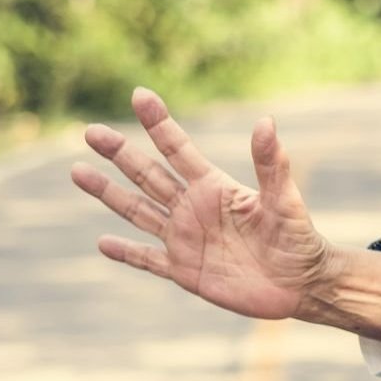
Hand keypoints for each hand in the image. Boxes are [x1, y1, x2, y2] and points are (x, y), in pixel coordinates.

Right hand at [73, 88, 334, 320]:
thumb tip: (266, 122)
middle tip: (91, 131)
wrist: (302, 285)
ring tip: (78, 171)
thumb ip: (272, 165)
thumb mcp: (284, 201)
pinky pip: (148, 260)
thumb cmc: (299, 239)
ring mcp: (185, 239)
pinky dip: (126, 253)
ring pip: (138, 211)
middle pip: (148, 175)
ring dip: (109, 193)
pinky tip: (103, 243)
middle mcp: (193, 208)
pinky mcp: (184, 270)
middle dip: (120, 153)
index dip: (159, 123)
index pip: (179, 149)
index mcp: (214, 188)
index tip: (140, 95)